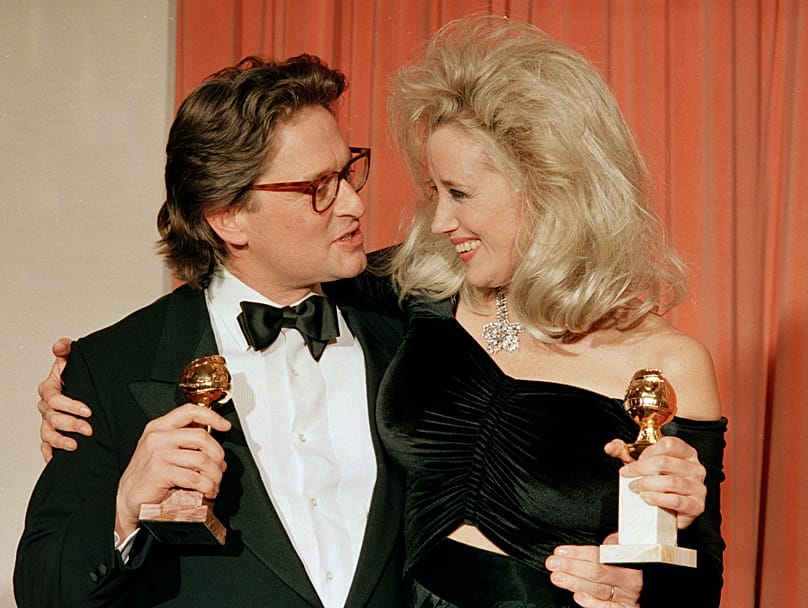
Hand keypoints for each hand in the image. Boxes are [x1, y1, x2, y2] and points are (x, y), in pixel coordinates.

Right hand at [38, 338, 92, 461]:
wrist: (84, 384)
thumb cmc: (77, 373)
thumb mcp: (73, 358)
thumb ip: (66, 350)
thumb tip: (60, 346)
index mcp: (50, 388)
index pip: (54, 399)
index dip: (70, 405)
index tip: (87, 410)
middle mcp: (47, 406)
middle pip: (53, 418)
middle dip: (71, 424)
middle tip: (88, 429)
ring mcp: (49, 420)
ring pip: (48, 433)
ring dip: (61, 440)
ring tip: (75, 444)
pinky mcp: (52, 432)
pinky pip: (45, 444)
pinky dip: (49, 451)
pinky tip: (56, 458)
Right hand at [115, 404, 231, 538]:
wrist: (127, 497)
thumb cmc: (148, 475)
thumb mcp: (165, 452)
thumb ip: (188, 447)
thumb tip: (218, 458)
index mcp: (159, 427)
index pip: (190, 411)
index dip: (212, 416)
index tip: (225, 426)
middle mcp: (158, 436)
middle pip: (202, 437)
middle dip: (218, 455)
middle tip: (220, 468)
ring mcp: (158, 453)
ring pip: (201, 459)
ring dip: (214, 474)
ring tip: (214, 484)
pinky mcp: (159, 472)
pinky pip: (193, 477)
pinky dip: (206, 486)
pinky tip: (207, 491)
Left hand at [546, 534, 640, 606]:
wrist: (652, 586)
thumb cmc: (634, 563)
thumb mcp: (628, 546)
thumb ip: (615, 543)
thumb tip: (606, 541)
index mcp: (629, 559)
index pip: (599, 556)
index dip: (577, 553)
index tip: (559, 552)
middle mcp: (630, 579)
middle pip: (596, 572)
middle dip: (571, 567)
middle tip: (553, 564)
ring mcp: (627, 596)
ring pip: (598, 590)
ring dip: (574, 583)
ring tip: (557, 577)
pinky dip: (592, 603)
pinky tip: (578, 596)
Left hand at [604, 436, 705, 527]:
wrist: (668, 510)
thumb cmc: (657, 482)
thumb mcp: (640, 463)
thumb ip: (623, 451)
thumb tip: (610, 447)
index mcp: (686, 453)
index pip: (668, 444)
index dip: (648, 451)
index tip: (634, 460)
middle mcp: (696, 468)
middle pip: (665, 462)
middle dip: (640, 469)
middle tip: (626, 475)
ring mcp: (698, 487)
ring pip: (670, 481)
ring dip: (646, 484)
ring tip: (634, 487)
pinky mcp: (696, 506)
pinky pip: (676, 500)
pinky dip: (657, 498)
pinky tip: (646, 498)